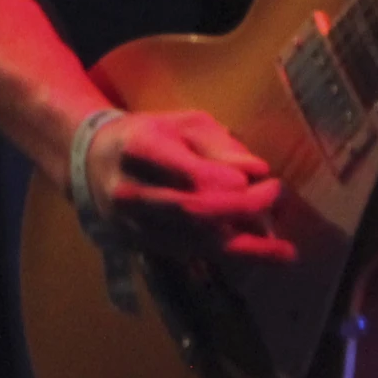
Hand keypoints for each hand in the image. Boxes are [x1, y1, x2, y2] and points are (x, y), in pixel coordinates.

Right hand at [82, 109, 296, 263]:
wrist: (93, 163)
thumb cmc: (148, 134)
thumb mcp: (182, 123)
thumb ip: (219, 145)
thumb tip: (256, 170)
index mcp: (139, 149)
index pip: (187, 173)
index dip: (229, 182)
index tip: (267, 178)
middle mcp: (131, 192)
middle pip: (192, 211)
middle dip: (241, 211)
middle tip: (279, 201)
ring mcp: (133, 224)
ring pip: (193, 242)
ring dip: (242, 245)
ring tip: (284, 250)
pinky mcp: (142, 246)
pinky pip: (190, 254)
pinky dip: (226, 254)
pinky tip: (258, 253)